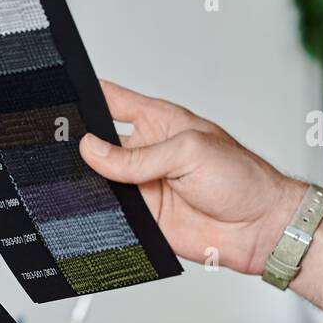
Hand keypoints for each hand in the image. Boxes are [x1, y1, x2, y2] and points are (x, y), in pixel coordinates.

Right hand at [80, 80, 302, 273]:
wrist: (259, 228)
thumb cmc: (242, 179)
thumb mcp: (189, 153)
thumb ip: (137, 156)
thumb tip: (93, 150)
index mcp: (160, 122)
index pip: (115, 101)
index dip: (89, 96)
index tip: (63, 95)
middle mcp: (147, 152)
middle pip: (100, 143)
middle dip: (80, 144)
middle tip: (65, 146)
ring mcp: (143, 185)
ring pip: (100, 180)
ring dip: (88, 181)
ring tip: (78, 178)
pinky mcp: (142, 217)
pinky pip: (111, 213)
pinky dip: (99, 212)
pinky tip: (93, 207)